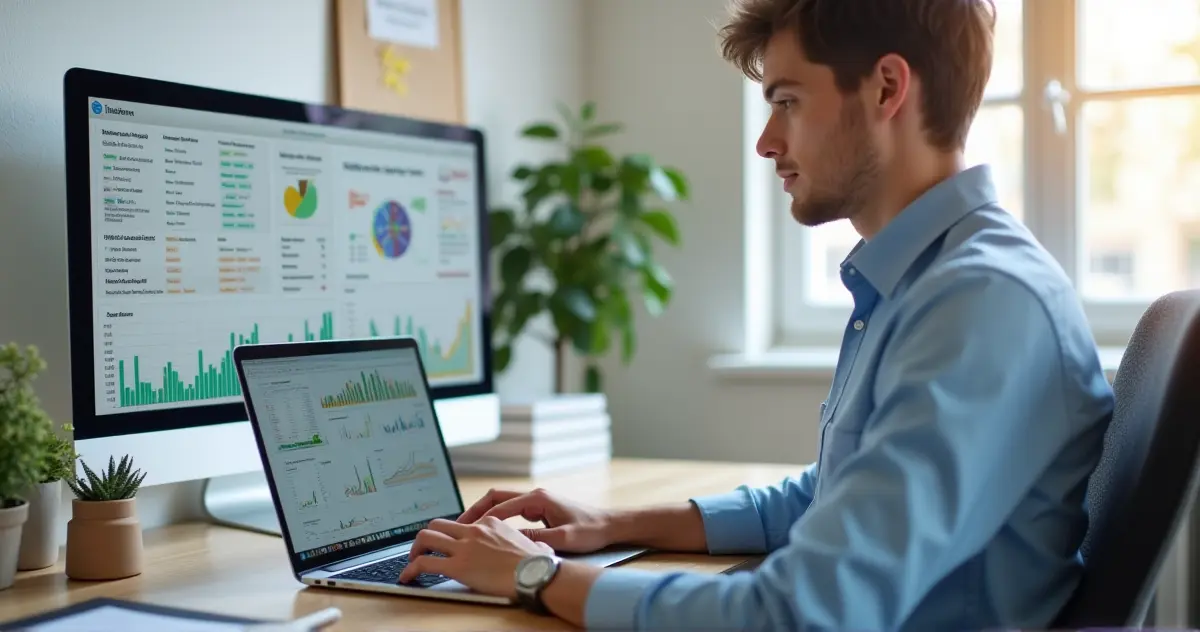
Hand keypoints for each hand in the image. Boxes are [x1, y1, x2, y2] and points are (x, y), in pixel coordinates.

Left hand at [397, 517, 552, 597]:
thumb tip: (540, 547)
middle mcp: (474, 531)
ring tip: (411, 561)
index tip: (448, 545)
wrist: (536, 574)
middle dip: (426, 537)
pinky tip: (407, 577)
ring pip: (426, 538)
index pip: (461, 524)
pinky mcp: (457, 567)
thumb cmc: (538, 563)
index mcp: (490, 523)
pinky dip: (410, 570)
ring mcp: (464, 548)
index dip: (450, 535)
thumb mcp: (532, 543)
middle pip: (437, 524)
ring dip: (414, 549)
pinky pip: (424, 564)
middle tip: (423, 550)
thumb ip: (528, 542)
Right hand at [458, 488, 614, 552]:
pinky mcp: (540, 509)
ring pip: (503, 503)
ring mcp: (537, 501)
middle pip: (497, 497)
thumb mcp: (563, 539)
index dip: (482, 518)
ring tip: (469, 528)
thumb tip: (510, 540)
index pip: (501, 505)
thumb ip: (536, 539)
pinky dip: (498, 518)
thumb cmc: (590, 530)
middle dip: (477, 509)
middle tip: (460, 524)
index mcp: (539, 498)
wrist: (609, 525)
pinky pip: (512, 511)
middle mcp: (535, 495)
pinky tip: (491, 532)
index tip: (466, 529)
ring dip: (486, 513)